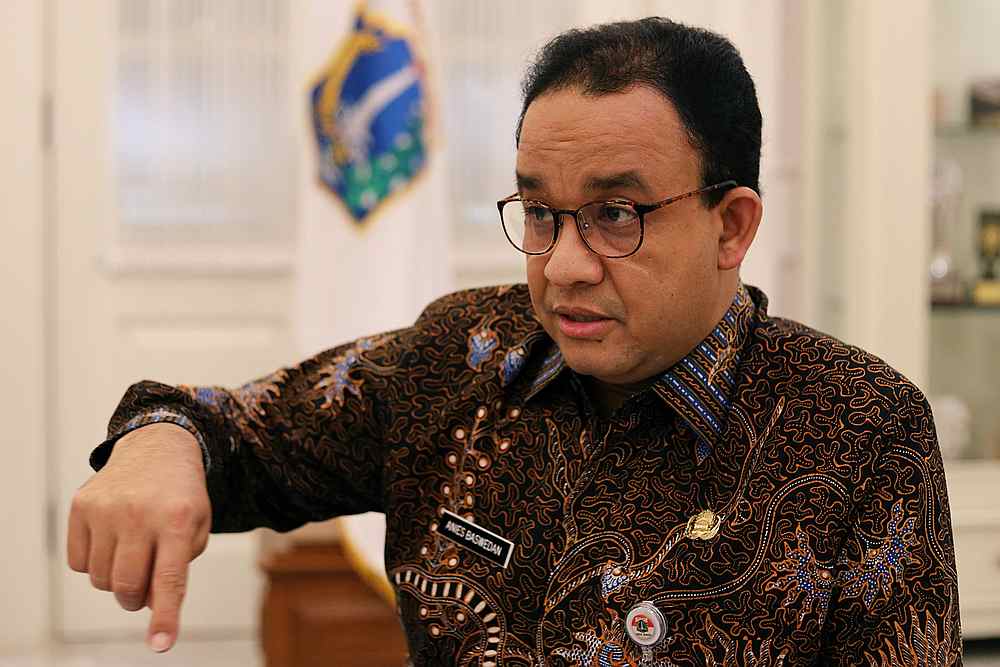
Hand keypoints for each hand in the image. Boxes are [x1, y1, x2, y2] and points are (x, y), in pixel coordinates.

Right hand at [67, 422, 210, 651]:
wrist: (158, 447)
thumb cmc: (181, 496)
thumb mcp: (199, 525)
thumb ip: (179, 567)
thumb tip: (147, 604)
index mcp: (178, 520)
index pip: (169, 580)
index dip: (164, 616)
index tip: (160, 644)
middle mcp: (140, 514)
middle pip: (127, 586)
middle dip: (135, 599)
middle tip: (143, 587)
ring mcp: (106, 509)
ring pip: (101, 579)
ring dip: (117, 581)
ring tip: (133, 554)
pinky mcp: (81, 506)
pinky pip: (78, 563)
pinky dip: (94, 564)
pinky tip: (112, 541)